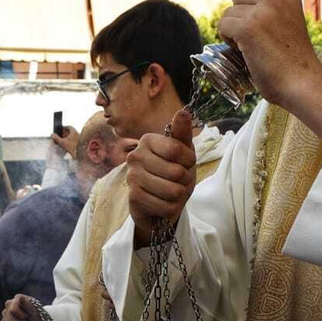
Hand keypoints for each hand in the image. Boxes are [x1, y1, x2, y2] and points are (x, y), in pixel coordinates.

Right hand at [2, 295, 47, 320]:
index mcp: (17, 299)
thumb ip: (27, 304)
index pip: (13, 310)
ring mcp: (5, 314)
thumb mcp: (35, 310)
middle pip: (11, 320)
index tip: (28, 316)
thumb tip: (19, 297)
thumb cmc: (38, 317)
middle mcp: (9, 304)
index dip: (21, 316)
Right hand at [51, 126, 78, 154]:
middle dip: (64, 133)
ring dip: (67, 137)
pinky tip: (67, 145)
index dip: (63, 128)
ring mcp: (79, 138)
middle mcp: (77, 134)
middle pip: (70, 131)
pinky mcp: (79, 142)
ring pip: (72, 136)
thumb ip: (56, 138)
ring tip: (62, 141)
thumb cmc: (73, 147)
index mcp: (74, 131)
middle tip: (60, 136)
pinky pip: (74, 140)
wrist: (80, 153)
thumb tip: (52, 135)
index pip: (68, 127)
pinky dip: (70, 141)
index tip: (60, 129)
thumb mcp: (62, 142)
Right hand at [126, 108, 195, 245]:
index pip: (178, 149)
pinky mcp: (133, 197)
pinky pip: (165, 206)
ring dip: (178, 195)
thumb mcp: (183, 151)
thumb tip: (183, 112)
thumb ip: (182, 133)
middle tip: (177, 180)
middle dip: (184, 180)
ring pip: (172, 191)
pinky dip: (170, 208)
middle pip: (176, 172)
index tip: (185, 163)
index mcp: (148, 140)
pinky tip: (163, 203)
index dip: (189, 160)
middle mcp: (135, 156)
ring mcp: (132, 177)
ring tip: (171, 192)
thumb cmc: (173, 173)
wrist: (159, 200)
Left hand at [219, 0, 321, 140]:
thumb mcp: (289, 21)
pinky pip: (223, 25)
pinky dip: (227, 39)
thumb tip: (241, 6)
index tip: (252, 8)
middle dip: (238, 12)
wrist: (302, 83)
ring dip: (232, 29)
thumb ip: (272, 9)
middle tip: (251, 33)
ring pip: (228, 11)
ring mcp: (262, 11)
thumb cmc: (294, 61)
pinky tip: (242, 51)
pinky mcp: (248, 28)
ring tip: (249, 45)